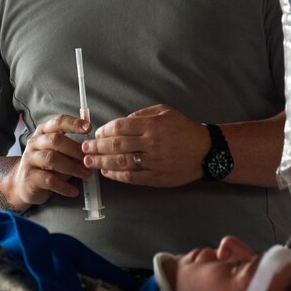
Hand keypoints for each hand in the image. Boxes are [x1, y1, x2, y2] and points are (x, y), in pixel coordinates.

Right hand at [8, 114, 92, 208]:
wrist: (23, 184)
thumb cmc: (46, 165)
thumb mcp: (59, 152)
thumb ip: (73, 148)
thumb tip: (93, 149)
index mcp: (44, 132)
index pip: (58, 122)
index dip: (74, 123)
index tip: (89, 127)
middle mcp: (35, 142)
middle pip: (55, 140)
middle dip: (75, 149)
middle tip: (89, 159)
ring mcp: (30, 159)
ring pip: (52, 159)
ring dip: (72, 167)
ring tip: (86, 174)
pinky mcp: (29, 177)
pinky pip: (49, 180)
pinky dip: (64, 186)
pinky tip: (74, 191)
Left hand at [82, 104, 209, 186]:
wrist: (206, 151)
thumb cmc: (184, 129)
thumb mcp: (165, 112)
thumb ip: (142, 114)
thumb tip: (121, 122)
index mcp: (153, 125)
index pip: (120, 127)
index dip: (104, 131)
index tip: (96, 134)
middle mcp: (152, 143)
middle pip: (117, 145)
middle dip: (97, 147)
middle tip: (85, 149)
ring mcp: (154, 162)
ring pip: (121, 162)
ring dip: (101, 163)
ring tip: (89, 162)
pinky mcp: (156, 177)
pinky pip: (132, 177)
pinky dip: (116, 175)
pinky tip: (106, 173)